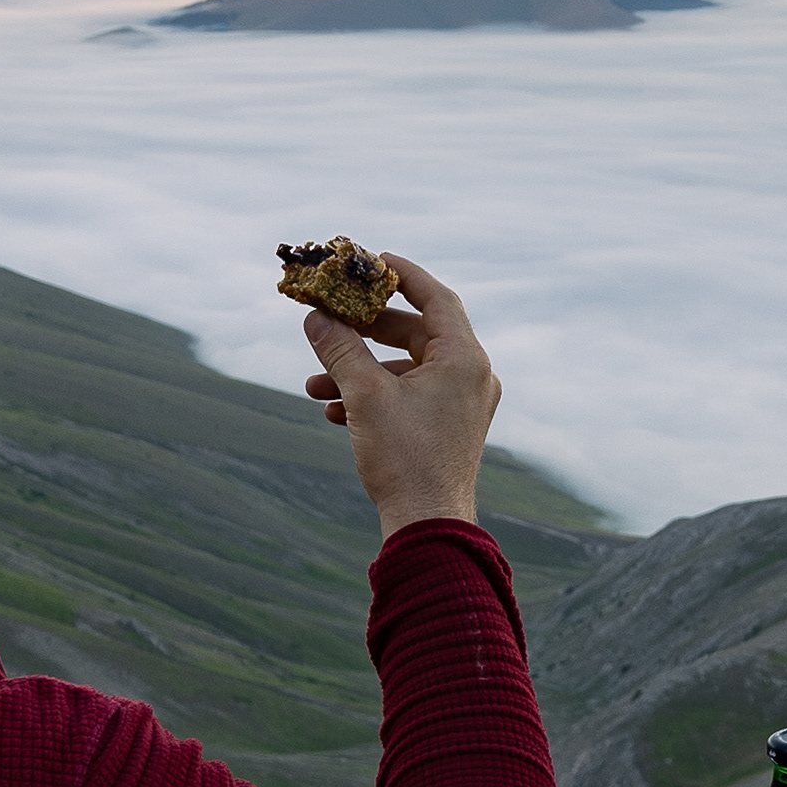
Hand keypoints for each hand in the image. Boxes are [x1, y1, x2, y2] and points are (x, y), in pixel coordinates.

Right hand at [301, 252, 501, 536]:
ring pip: (405, 370)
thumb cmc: (404, 458)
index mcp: (465, 358)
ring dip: (359, 372)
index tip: (370, 261)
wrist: (427, 526)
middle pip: (415, 333)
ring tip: (314, 384)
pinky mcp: (448, 428)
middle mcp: (472, 376)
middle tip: (331, 320)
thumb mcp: (364, 396)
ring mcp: (462, 404)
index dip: (402, 274)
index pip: (435, 297)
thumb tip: (316, 317)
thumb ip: (340, 349)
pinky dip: (373, 397)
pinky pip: (408, 397)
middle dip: (365, 330)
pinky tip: (333, 411)